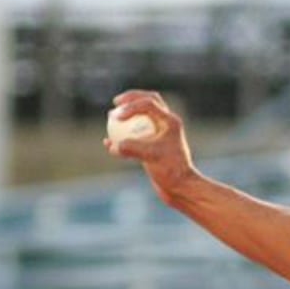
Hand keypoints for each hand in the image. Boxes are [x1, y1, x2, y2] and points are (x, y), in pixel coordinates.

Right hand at [103, 90, 196, 205]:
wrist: (181, 188)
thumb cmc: (171, 170)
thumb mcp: (151, 156)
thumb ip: (131, 147)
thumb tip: (111, 144)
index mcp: (170, 122)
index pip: (149, 103)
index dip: (131, 105)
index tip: (118, 115)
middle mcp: (166, 126)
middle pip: (148, 102)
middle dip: (131, 99)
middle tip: (116, 102)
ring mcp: (159, 136)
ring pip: (141, 118)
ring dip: (126, 116)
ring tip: (111, 118)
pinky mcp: (152, 148)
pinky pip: (135, 137)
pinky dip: (122, 137)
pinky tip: (108, 144)